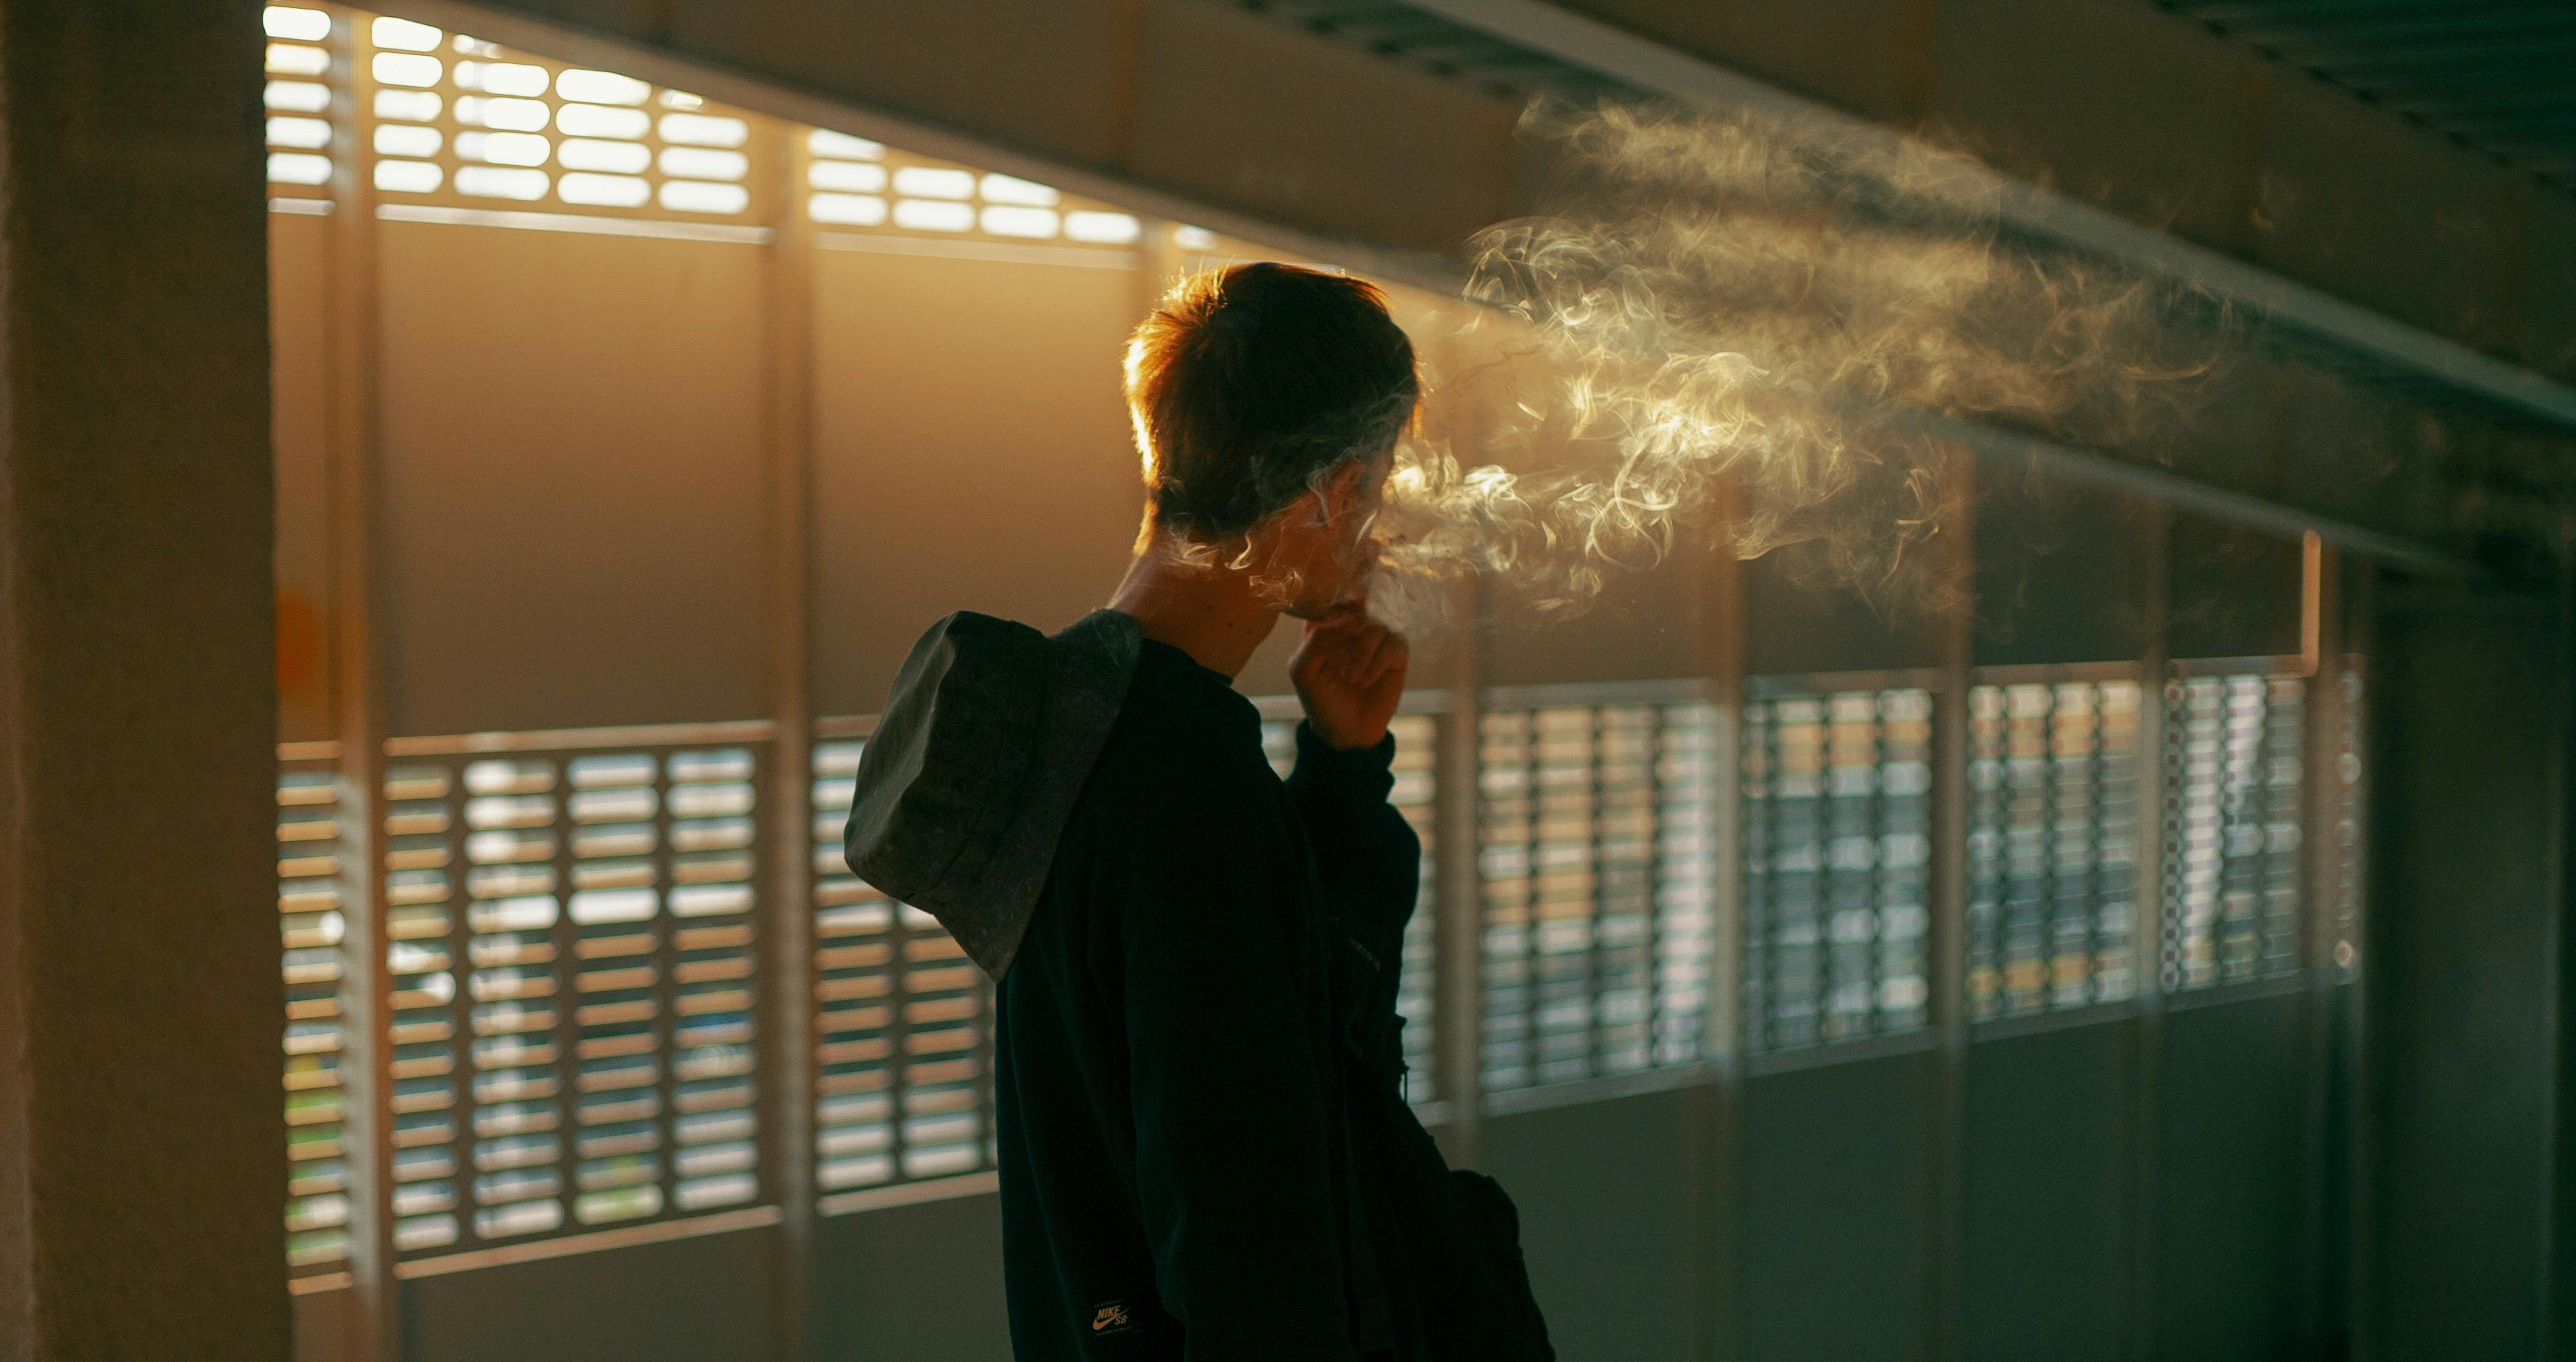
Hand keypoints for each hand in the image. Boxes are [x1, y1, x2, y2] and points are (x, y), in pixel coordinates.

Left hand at [1289, 606, 1408, 750]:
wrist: (1347, 731)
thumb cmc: (1320, 700)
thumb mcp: (1302, 671)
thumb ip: (1314, 641)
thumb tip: (1346, 622)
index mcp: (1325, 624)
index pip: (1332, 597)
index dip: (1334, 604)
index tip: (1330, 624)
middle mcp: (1351, 626)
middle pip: (1359, 604)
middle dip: (1350, 629)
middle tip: (1345, 651)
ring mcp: (1375, 638)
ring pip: (1378, 624)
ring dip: (1363, 653)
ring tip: (1352, 679)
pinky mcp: (1395, 653)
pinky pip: (1394, 643)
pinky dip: (1378, 662)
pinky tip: (1366, 681)